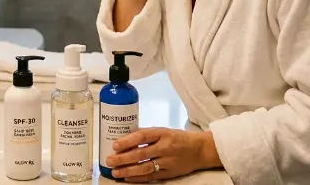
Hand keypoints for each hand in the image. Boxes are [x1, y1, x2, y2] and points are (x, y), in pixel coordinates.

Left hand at [105, 127, 220, 182]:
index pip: (142, 136)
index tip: (115, 145)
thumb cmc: (178, 138)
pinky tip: (127, 177)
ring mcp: (168, 161)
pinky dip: (138, 178)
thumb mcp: (163, 131)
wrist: (199, 150)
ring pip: (145, 167)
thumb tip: (125, 138)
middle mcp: (165, 147)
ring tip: (115, 172)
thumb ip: (147, 134)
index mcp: (162, 133)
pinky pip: (151, 177)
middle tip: (110, 160)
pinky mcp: (170, 173)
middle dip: (123, 158)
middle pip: (141, 153)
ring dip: (128, 170)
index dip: (127, 141)